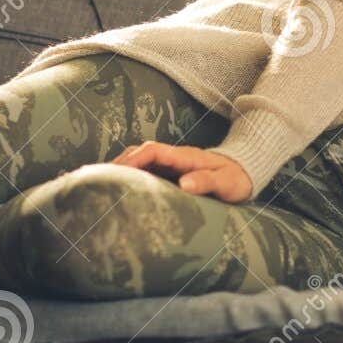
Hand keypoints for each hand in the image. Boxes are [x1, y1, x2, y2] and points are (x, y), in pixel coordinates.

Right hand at [110, 142, 252, 202]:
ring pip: (140, 162)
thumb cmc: (235, 179)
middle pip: (140, 153)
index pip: (153, 150)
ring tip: (102, 187)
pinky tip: (119, 192)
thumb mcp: (226, 182)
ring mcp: (171, 165)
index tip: (117, 172)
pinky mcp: (170, 174)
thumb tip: (184, 184)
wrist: (244, 174)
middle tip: (98, 181)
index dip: (134, 159)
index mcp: (184, 156)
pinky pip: (146, 173)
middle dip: (119, 164)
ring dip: (122, 170)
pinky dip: (131, 179)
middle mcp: (174, 157)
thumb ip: (206, 181)